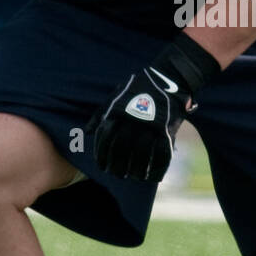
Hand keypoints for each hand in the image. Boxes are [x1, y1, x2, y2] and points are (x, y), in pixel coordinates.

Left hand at [85, 32, 221, 181]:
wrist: (168, 78)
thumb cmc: (138, 89)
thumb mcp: (116, 96)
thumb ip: (100, 114)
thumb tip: (87, 133)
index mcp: (119, 111)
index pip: (105, 138)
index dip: (102, 156)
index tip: (102, 166)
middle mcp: (133, 119)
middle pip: (121, 150)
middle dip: (117, 166)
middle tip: (117, 174)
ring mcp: (151, 125)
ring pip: (141, 155)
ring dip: (136, 170)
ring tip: (133, 176)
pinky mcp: (168, 130)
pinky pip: (162, 155)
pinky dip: (157, 169)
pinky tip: (152, 177)